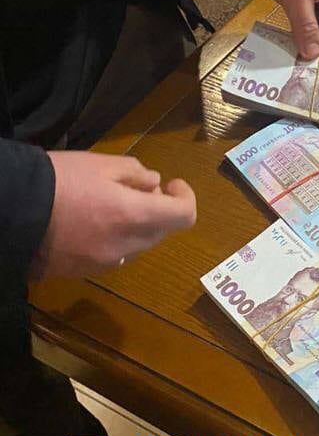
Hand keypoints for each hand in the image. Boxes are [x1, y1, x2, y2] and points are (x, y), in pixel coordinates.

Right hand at [30, 152, 196, 280]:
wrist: (13, 212)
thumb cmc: (60, 181)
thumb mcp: (102, 164)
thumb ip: (135, 174)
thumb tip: (154, 184)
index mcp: (134, 216)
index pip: (184, 216)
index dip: (185, 198)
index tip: (173, 184)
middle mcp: (125, 246)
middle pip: (161, 231)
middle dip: (159, 209)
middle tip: (139, 188)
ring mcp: (104, 263)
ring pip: (138, 245)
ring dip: (138, 226)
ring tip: (112, 204)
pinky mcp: (84, 272)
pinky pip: (114, 255)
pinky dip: (116, 239)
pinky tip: (93, 222)